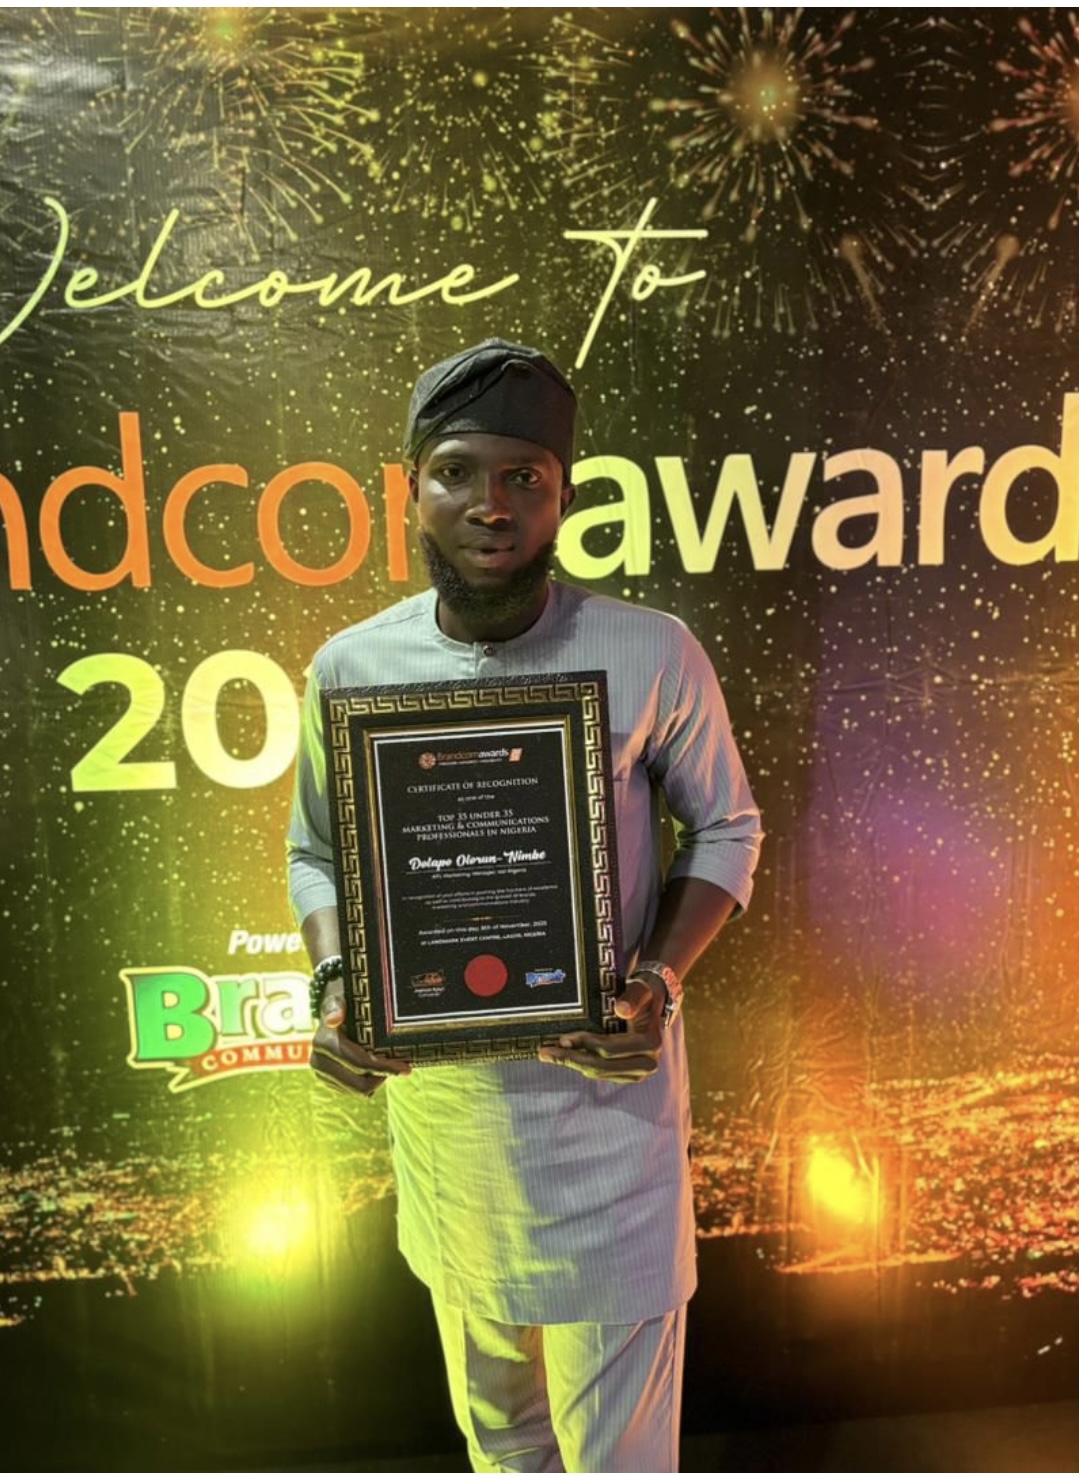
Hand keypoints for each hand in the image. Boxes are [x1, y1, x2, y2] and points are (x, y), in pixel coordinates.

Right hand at [310, 986, 411, 1096]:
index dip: (384, 1067)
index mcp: (324, 1043)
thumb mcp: (340, 998)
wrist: (330, 1012)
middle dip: (383, 1076)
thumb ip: (337, 1006)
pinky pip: (354, 1091)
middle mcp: (319, 1061)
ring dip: (377, 1080)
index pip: (359, 1063)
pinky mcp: (328, 1081)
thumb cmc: (343, 1003)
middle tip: (403, 1068)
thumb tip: (333, 1020)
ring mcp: (322, 1074)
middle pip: (359, 1083)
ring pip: (358, 1090)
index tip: (406, 1068)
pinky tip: (378, 1069)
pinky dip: (368, 1082)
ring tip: (390, 1066)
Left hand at [537, 974, 663, 1082]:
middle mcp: (646, 1064)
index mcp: (649, 1043)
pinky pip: (601, 1075)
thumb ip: (632, 997)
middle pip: (601, 1066)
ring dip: (574, 1064)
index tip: (562, 1038)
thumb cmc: (642, 995)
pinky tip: (567, 1057)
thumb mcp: (639, 990)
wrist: (652, 1005)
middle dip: (572, 1059)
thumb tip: (621, 1010)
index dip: (584, 1044)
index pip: (609, 1049)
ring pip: (599, 1073)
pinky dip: (583, 1066)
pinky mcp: (628, 1075)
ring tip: (550, 1055)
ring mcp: (637, 1073)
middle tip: (546, 1052)